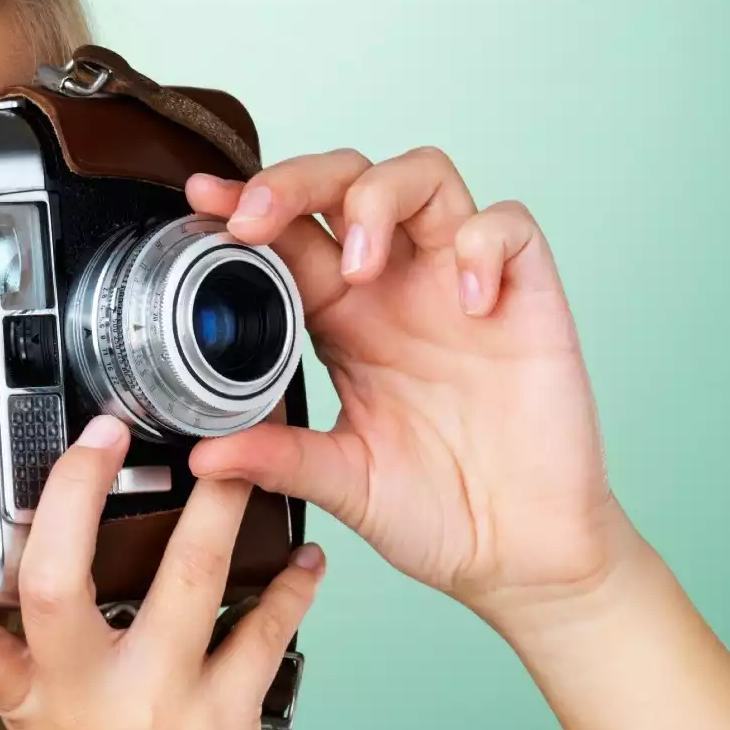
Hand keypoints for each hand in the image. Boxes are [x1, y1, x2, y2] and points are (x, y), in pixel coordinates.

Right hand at [0, 413, 324, 729]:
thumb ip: (46, 665)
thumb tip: (57, 570)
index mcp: (29, 705)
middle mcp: (82, 702)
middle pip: (54, 579)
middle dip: (76, 490)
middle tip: (106, 431)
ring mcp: (155, 710)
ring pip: (187, 581)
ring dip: (217, 509)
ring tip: (238, 465)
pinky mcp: (225, 725)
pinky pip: (264, 630)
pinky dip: (292, 586)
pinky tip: (305, 562)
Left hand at [185, 149, 636, 624]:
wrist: (520, 554)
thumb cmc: (438, 512)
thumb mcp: (343, 483)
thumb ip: (279, 459)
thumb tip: (203, 455)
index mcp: (343, 320)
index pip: (290, 234)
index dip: (246, 204)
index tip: (201, 199)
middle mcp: (398, 287)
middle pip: (346, 180)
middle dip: (295, 180)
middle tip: (256, 217)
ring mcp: (462, 284)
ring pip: (424, 175)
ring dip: (378, 197)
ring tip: (359, 264)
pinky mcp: (528, 298)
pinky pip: (510, 227)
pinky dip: (485, 243)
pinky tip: (470, 302)